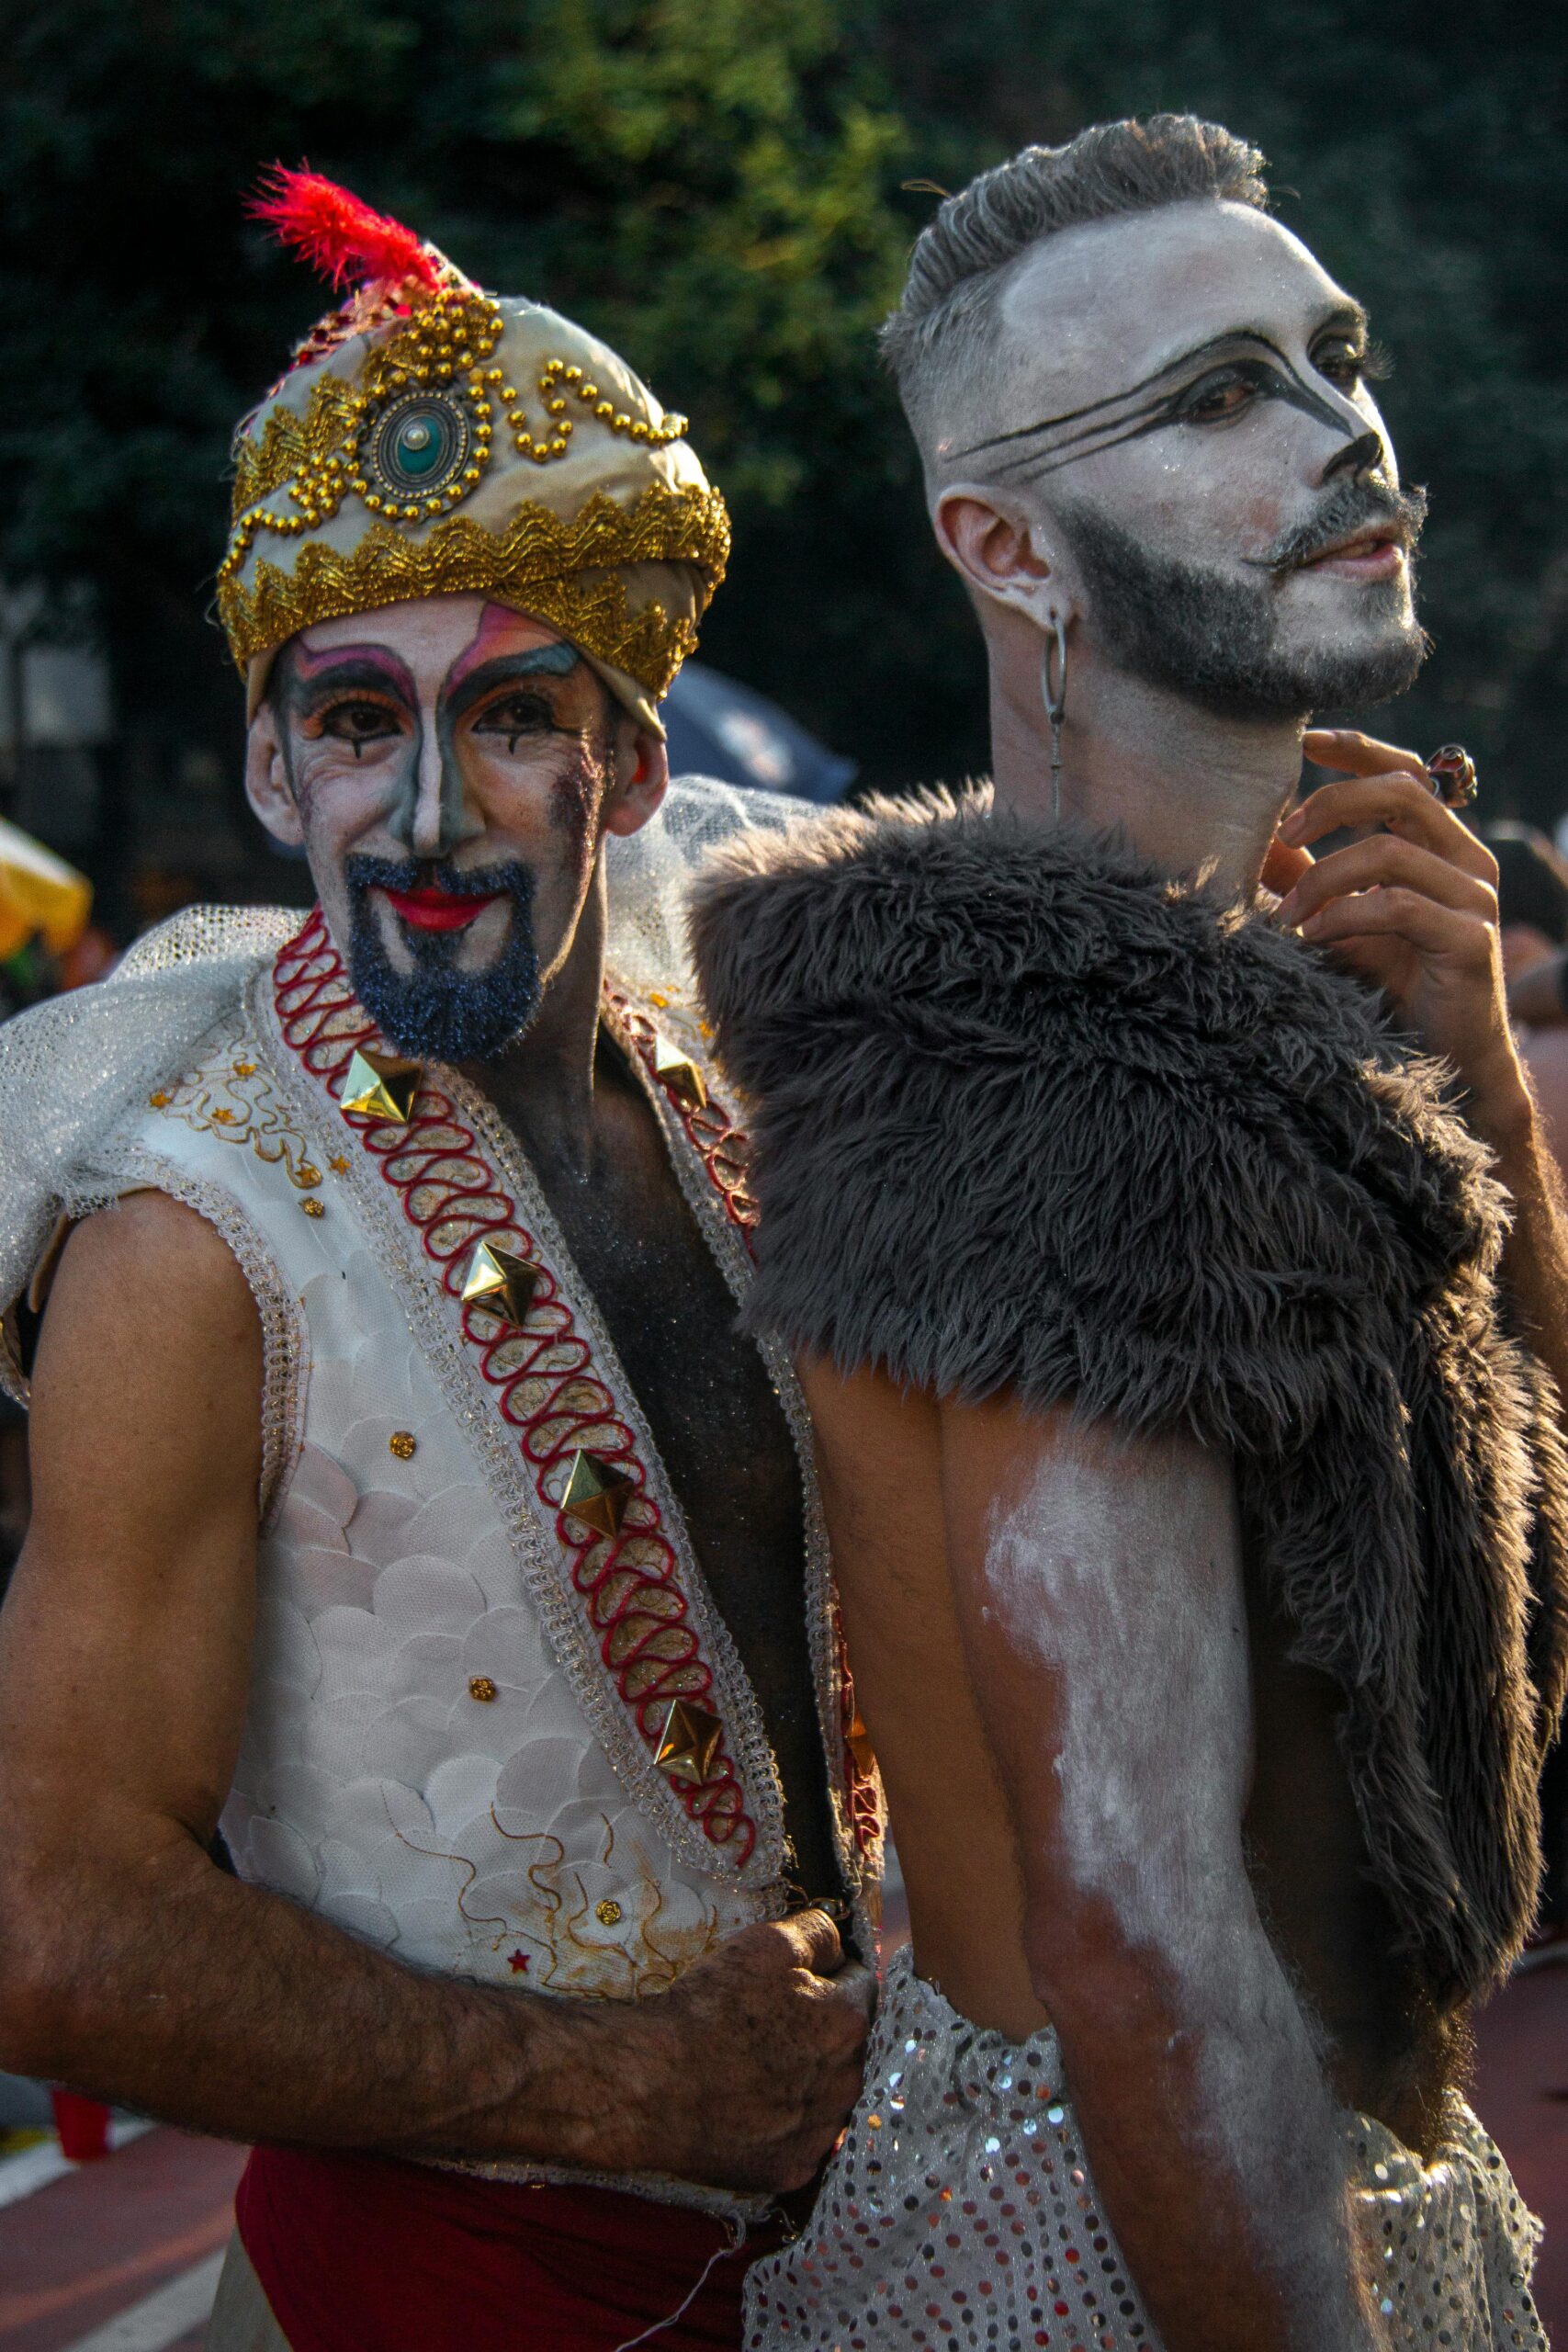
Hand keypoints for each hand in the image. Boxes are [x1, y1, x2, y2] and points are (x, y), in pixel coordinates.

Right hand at [610, 1908, 873, 2192]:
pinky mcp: (793, 2169)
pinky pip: (801, 2139)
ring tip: (755, 2069)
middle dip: (820, 2030)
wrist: (653, 2085)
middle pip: (847, 2044)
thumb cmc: (708, 2009)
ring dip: (806, 2079)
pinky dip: (784, 2124)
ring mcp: (822, 2131)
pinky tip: (750, 2109)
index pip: (859, 1986)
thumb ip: (818, 1933)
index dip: (825, 1977)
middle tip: (769, 2026)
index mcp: (848, 2022)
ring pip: (828, 2094)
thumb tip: (839, 1946)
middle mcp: (847, 2081)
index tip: (792, 1984)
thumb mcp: (765, 1943)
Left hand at [1270, 727, 1530, 1142]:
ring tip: (1286, 916)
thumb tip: (1251, 838)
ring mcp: (1475, 898)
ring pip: (1390, 852)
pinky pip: (1398, 908)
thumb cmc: (1390, 986)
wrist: (1444, 1061)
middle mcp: (1466, 859)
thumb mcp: (1337, 919)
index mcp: (1438, 844)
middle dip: (1331, 802)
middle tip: (1281, 832)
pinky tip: (1314, 941)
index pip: (1405, 772)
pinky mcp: (1472, 940)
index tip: (1302, 741)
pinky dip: (1344, 919)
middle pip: (1401, 792)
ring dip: (1323, 878)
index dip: (1357, 749)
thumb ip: (1305, 874)